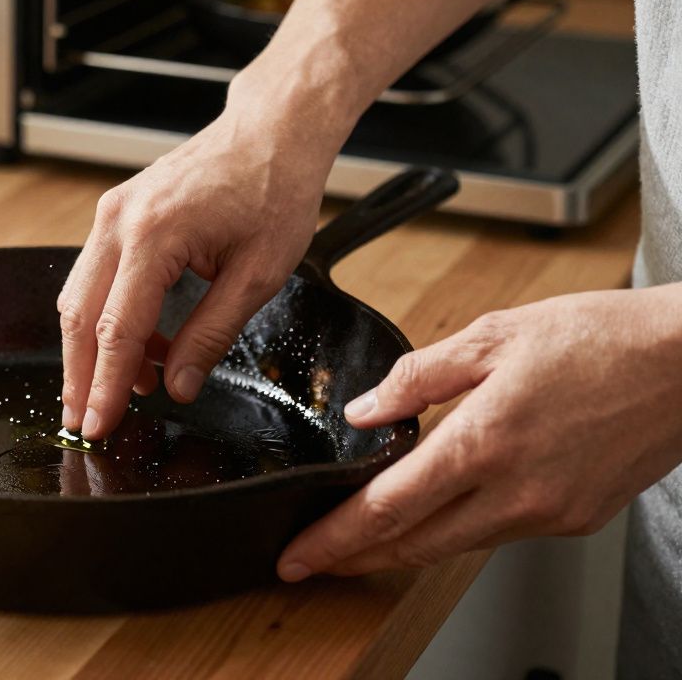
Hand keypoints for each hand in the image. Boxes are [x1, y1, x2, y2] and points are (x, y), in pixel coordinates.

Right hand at [57, 66, 351, 439]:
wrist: (270, 131)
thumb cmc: (274, 190)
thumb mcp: (258, 275)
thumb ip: (212, 335)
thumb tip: (178, 386)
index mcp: (155, 235)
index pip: (117, 330)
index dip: (106, 385)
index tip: (100, 425)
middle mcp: (119, 221)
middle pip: (79, 316)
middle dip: (80, 376)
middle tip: (85, 423)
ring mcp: (112, 213)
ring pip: (79, 297)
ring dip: (91, 350)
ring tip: (119, 393)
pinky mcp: (115, 214)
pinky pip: (96, 276)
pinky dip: (108, 318)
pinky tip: (142, 349)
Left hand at [276, 285, 681, 580]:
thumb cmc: (600, 339)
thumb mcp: (493, 335)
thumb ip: (417, 376)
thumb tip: (366, 412)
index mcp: (485, 441)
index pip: (387, 508)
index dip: (334, 539)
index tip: (296, 556)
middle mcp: (516, 492)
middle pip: (413, 545)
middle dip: (354, 558)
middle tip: (312, 561)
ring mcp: (549, 513)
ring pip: (454, 546)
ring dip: (402, 547)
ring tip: (362, 540)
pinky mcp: (575, 519)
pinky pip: (498, 534)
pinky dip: (457, 530)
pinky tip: (439, 514)